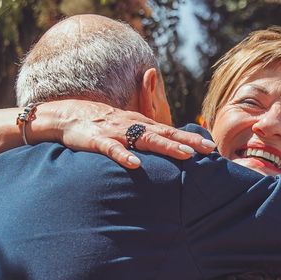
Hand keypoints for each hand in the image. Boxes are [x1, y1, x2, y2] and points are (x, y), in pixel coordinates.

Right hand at [31, 100, 216, 168]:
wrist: (68, 115)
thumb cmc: (101, 124)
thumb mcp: (126, 128)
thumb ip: (145, 136)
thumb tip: (166, 148)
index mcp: (140, 123)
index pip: (170, 130)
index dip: (190, 137)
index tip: (212, 146)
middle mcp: (132, 125)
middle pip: (164, 133)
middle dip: (187, 141)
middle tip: (208, 150)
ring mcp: (116, 131)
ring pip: (144, 139)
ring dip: (166, 146)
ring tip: (185, 155)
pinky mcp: (98, 140)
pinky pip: (113, 149)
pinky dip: (124, 155)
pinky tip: (136, 164)